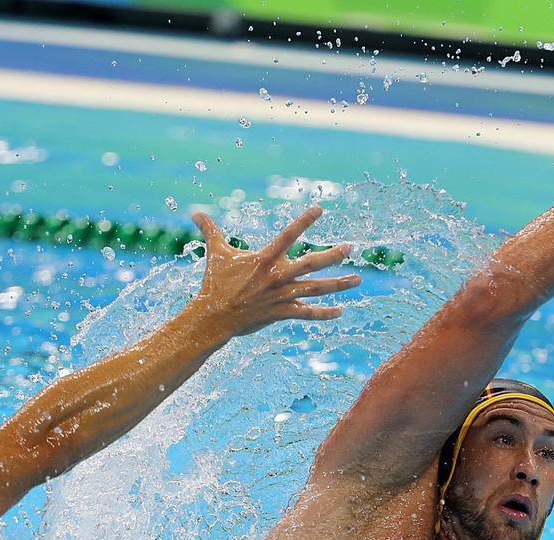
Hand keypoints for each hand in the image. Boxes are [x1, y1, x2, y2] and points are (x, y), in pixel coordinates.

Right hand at [188, 206, 361, 337]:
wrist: (213, 317)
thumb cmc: (215, 283)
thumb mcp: (215, 254)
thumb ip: (210, 231)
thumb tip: (195, 212)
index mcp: (265, 259)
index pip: (288, 235)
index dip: (304, 221)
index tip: (321, 209)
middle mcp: (277, 276)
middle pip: (311, 264)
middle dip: (332, 255)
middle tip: (350, 248)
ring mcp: (281, 295)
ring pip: (316, 289)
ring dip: (339, 285)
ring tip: (358, 279)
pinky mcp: (281, 312)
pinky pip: (307, 313)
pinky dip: (324, 313)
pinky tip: (340, 312)